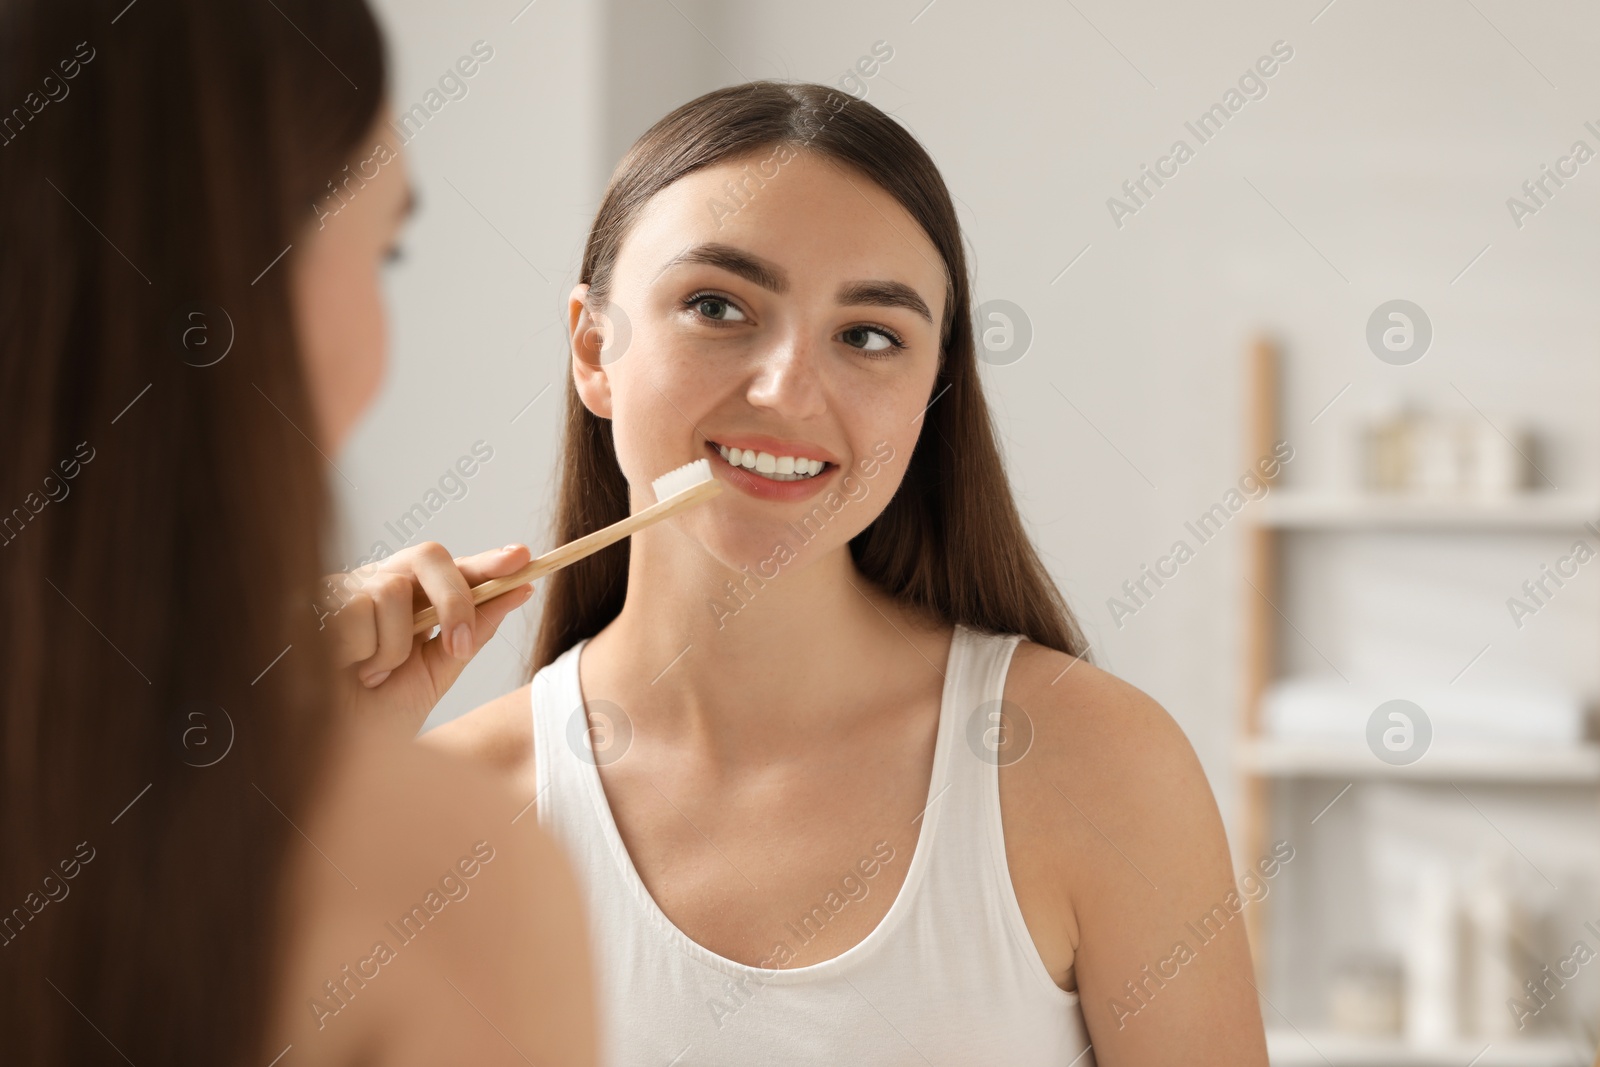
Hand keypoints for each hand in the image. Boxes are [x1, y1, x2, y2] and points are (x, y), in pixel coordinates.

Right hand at [316, 542, 534, 735]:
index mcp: (412, 598)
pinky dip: (362, 651)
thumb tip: (519, 591)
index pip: (455, 568)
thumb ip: (475, 630)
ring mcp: (345, 590)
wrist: (334, 755)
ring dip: (393, 648)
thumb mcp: (439, 672)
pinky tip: (345, 670)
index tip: (523, 558)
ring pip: (392, 589)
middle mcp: (380, 584)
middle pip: (429, 555)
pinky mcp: (313, 602)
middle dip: (455, 600)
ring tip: (373, 677)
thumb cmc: (379, 716)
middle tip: (459, 648)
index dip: (488, 560)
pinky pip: (357, 608)